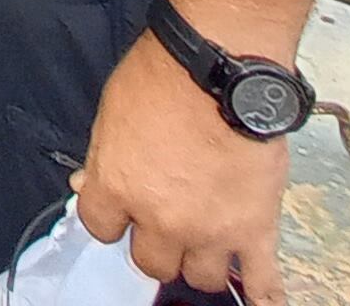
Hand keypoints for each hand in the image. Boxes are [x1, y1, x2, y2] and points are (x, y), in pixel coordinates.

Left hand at [70, 32, 291, 302]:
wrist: (223, 66)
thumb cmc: (165, 77)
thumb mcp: (111, 112)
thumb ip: (101, 158)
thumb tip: (86, 182)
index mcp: (119, 188)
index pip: (100, 227)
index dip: (112, 217)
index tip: (122, 209)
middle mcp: (162, 219)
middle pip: (151, 262)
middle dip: (156, 242)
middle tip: (168, 220)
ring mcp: (210, 230)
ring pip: (200, 277)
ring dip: (200, 260)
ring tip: (206, 239)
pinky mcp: (255, 229)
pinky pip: (261, 282)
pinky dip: (263, 297)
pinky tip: (261, 303)